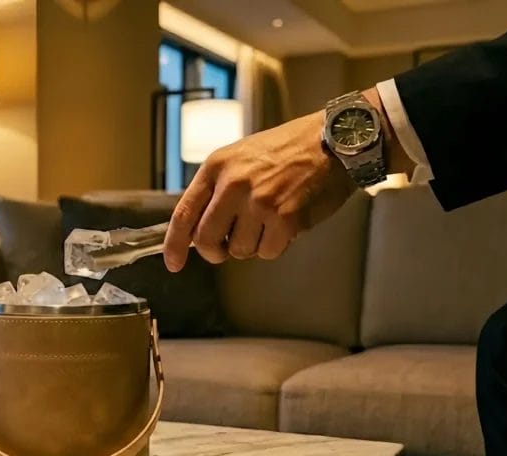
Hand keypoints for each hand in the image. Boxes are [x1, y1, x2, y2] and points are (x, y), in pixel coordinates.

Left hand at [163, 111, 355, 270]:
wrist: (332, 142)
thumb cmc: (287, 151)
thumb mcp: (240, 158)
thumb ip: (217, 191)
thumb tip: (197, 231)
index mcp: (217, 167)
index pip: (184, 213)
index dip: (175, 244)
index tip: (173, 263)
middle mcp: (233, 184)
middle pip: (206, 240)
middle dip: (215, 251)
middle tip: (227, 248)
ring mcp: (259, 202)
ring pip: (239, 250)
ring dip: (252, 244)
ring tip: (268, 220)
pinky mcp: (285, 218)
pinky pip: (268, 252)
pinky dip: (276, 245)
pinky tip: (286, 223)